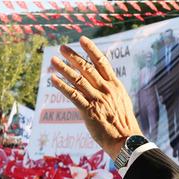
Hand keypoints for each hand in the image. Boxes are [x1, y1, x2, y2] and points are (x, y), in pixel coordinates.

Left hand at [48, 36, 142, 156]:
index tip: (82, 39)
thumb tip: (104, 80)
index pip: (102, 62)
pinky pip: (73, 95)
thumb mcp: (121, 100)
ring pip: (77, 80)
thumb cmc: (123, 122)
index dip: (91, 49)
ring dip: (63, 69)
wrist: (126, 140)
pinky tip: (53, 80)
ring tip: (53, 60)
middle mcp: (106, 89)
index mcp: (115, 85)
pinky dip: (62, 86)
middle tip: (62, 47)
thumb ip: (111, 89)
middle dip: (73, 56)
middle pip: (87, 68)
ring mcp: (97, 99)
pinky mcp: (89, 111)